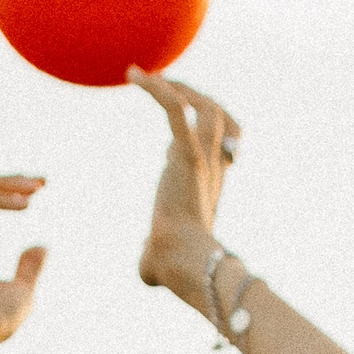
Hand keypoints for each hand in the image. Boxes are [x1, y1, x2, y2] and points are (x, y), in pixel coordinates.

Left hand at [131, 67, 241, 307]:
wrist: (184, 263)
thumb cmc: (174, 269)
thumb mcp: (164, 257)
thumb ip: (154, 259)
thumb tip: (146, 276)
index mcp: (210, 186)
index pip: (215, 144)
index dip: (200, 128)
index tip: (172, 124)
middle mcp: (213, 169)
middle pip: (219, 118)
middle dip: (196, 97)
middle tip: (166, 84)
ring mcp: (203, 161)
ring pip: (206, 108)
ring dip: (180, 88)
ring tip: (146, 77)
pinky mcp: (187, 157)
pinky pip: (176, 111)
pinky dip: (158, 90)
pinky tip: (134, 77)